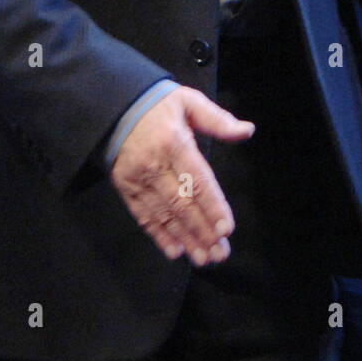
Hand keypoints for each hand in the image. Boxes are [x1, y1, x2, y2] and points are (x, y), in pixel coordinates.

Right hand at [109, 86, 253, 265]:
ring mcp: (137, 179)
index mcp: (173, 142)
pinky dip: (159, 236)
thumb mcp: (189, 101)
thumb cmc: (159, 105)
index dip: (212, 205)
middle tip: (221, 253)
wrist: (114, 108)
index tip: (227, 228)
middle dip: (203, 231)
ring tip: (204, 258)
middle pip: (182, 203)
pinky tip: (175, 251)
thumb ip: (218, 120)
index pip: (197, 180)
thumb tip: (247, 131)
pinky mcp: (125, 188)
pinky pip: (143, 216)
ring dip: (185, 239)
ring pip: (164, 215)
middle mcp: (154, 164)